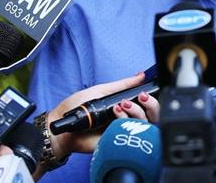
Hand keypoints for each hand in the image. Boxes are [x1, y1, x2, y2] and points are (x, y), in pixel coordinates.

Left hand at [44, 72, 158, 160]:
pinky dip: (126, 121)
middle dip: (151, 106)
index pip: (148, 105)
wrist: (63, 127)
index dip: (152, 100)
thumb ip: (122, 85)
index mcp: (125, 107)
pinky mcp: (117, 141)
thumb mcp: (101, 90)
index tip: (145, 93)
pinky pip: (132, 135)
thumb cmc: (76, 108)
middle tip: (140, 98)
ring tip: (121, 106)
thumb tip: (140, 76)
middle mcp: (127, 119)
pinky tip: (116, 115)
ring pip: (145, 125)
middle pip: (152, 116)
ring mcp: (123, 131)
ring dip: (136, 112)